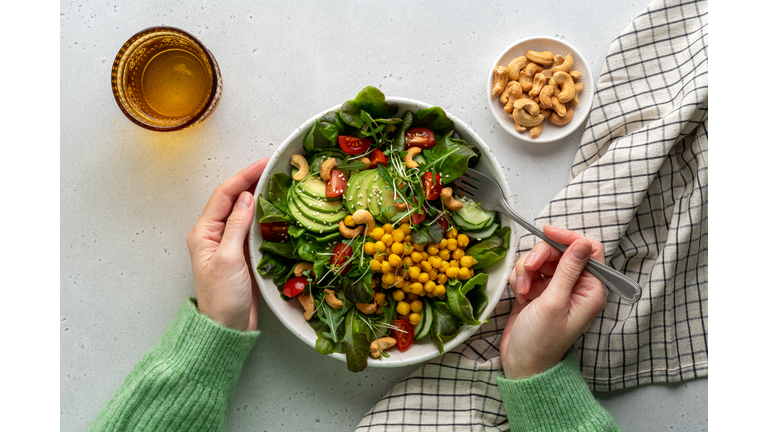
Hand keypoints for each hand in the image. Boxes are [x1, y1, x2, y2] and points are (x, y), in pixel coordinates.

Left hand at [186, 159, 268, 331]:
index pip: (224, 195)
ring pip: (244, 212)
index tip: (264, 164)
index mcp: (203, 232)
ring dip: (260, 197)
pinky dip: (265, 216)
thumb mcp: (228, 259)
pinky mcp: (241, 254)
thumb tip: (247, 197)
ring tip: (278, 184)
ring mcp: (228, 244)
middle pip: (234, 200)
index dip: (244, 177)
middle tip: (275, 169)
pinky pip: (252, 228)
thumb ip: (236, 226)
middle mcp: (214, 234)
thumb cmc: (222, 297)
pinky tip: (277, 211)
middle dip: (252, 182)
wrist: (226, 328)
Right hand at [499, 226, 607, 378]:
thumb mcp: (555, 303)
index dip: (569, 238)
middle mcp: (576, 286)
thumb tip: (582, 243)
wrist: (521, 363)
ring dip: (527, 269)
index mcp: (591, 290)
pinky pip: (529, 269)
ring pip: (542, 258)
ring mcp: (556, 287)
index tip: (547, 233)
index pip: (588, 250)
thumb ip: (568, 270)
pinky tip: (519, 294)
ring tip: (522, 289)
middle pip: (560, 251)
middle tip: (529, 269)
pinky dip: (521, 277)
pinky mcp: (539, 289)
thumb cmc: (541, 340)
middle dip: (541, 257)